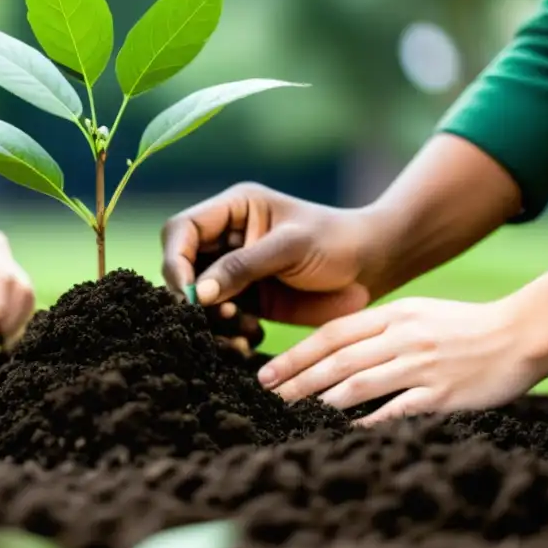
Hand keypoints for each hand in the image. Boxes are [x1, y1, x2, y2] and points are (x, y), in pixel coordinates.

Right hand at [161, 183, 378, 339]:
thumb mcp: (291, 247)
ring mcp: (233, 272)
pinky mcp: (245, 300)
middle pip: (181, 267)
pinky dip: (228, 334)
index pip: (181, 231)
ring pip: (197, 299)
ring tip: (241, 329)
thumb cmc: (337, 242)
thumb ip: (243, 266)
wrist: (372, 269)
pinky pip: (220, 320)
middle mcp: (225, 239)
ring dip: (211, 320)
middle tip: (218, 316)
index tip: (189, 294)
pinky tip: (250, 337)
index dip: (175, 261)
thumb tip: (197, 293)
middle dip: (191, 297)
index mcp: (232, 210)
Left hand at [257, 297, 540, 424]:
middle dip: (297, 380)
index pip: (332, 334)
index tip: (268, 371)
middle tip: (269, 396)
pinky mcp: (443, 394)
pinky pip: (395, 411)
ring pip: (359, 384)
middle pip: (338, 360)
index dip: (296, 354)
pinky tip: (341, 432)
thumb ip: (376, 327)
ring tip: (293, 414)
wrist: (520, 333)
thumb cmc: (462, 326)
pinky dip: (365, 422)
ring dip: (321, 401)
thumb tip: (331, 349)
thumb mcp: (415, 312)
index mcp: (393, 315)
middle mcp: (402, 338)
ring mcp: (422, 366)